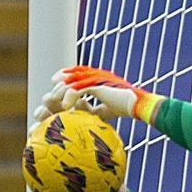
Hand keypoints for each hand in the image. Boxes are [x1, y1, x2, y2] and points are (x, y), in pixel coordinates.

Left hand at [34, 66, 162, 124]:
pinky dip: (70, 98)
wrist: (140, 105)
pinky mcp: (98, 86)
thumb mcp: (108, 110)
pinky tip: (65, 107)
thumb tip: (86, 119)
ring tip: (55, 102)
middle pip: (73, 74)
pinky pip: (78, 90)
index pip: (80, 72)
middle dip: (60, 81)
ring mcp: (97, 79)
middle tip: (51, 90)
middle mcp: (97, 75)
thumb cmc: (128, 108)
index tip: (56, 83)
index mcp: (100, 78)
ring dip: (61, 91)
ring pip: (72, 81)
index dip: (67, 76)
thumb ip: (96, 110)